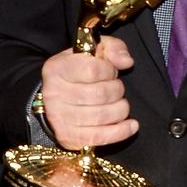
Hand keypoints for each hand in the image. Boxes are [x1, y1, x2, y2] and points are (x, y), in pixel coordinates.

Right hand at [40, 35, 138, 149]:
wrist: (59, 97)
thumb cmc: (81, 70)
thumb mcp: (95, 50)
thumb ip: (113, 48)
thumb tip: (126, 62)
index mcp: (57, 68)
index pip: (92, 70)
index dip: (110, 71)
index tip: (111, 72)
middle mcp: (54, 93)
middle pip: (99, 95)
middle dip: (117, 91)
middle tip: (117, 88)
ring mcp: (59, 117)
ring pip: (101, 116)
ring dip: (120, 110)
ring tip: (121, 104)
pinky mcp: (68, 137)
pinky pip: (98, 137)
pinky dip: (120, 132)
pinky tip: (132, 125)